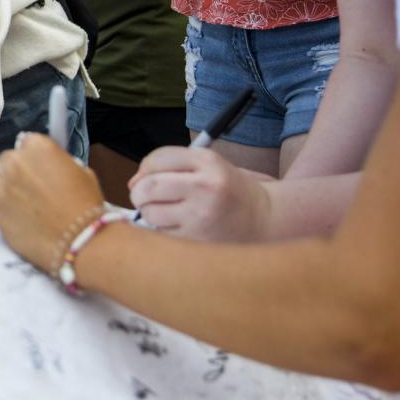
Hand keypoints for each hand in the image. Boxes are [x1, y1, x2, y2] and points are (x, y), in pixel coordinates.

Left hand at [0, 133, 106, 273]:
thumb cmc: (85, 205)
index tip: (42, 169)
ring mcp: (2, 187)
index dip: (35, 158)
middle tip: (35, 189)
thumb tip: (50, 167)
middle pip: (9, 161)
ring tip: (34, 211)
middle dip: (19, 172)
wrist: (79, 240)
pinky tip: (27, 224)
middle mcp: (15, 162)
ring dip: (14, 193)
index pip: (28, 142)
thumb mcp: (81, 172)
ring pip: (3, 185)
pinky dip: (10, 213)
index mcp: (38, 146)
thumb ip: (58, 163)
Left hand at [128, 146, 273, 240]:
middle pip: (148, 186)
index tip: (145, 178)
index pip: (157, 159)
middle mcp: (205, 186)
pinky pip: (162, 234)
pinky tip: (178, 227)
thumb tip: (133, 183)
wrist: (266, 219)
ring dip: (150, 213)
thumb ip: (171, 166)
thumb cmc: (229, 191)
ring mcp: (201, 216)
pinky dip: (162, 231)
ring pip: (151, 213)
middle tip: (145, 197)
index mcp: (207, 161)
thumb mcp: (208, 165)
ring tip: (166, 213)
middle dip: (139, 192)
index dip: (144, 169)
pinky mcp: (199, 240)